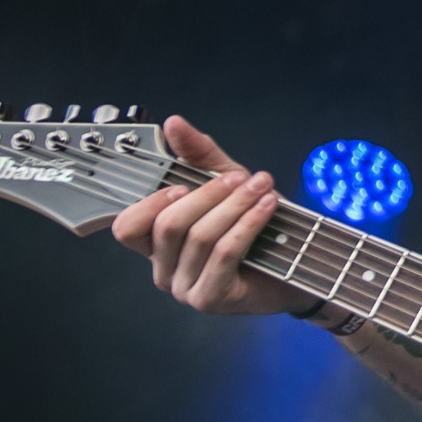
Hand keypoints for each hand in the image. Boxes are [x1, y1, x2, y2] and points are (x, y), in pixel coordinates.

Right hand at [111, 115, 289, 315]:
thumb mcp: (226, 181)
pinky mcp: (210, 298)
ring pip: (199, 238)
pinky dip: (247, 224)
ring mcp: (184, 289)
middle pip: (169, 226)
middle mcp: (164, 269)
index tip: (182, 183)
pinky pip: (223, 253)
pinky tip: (267, 206)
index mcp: (157, 244)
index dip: (149, 204)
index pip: (127, 228)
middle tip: (241, 178)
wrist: (294, 262)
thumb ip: (199, 154)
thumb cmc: (254, 224)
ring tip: (262, 187)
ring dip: (235, 205)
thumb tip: (173, 123)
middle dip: (209, 194)